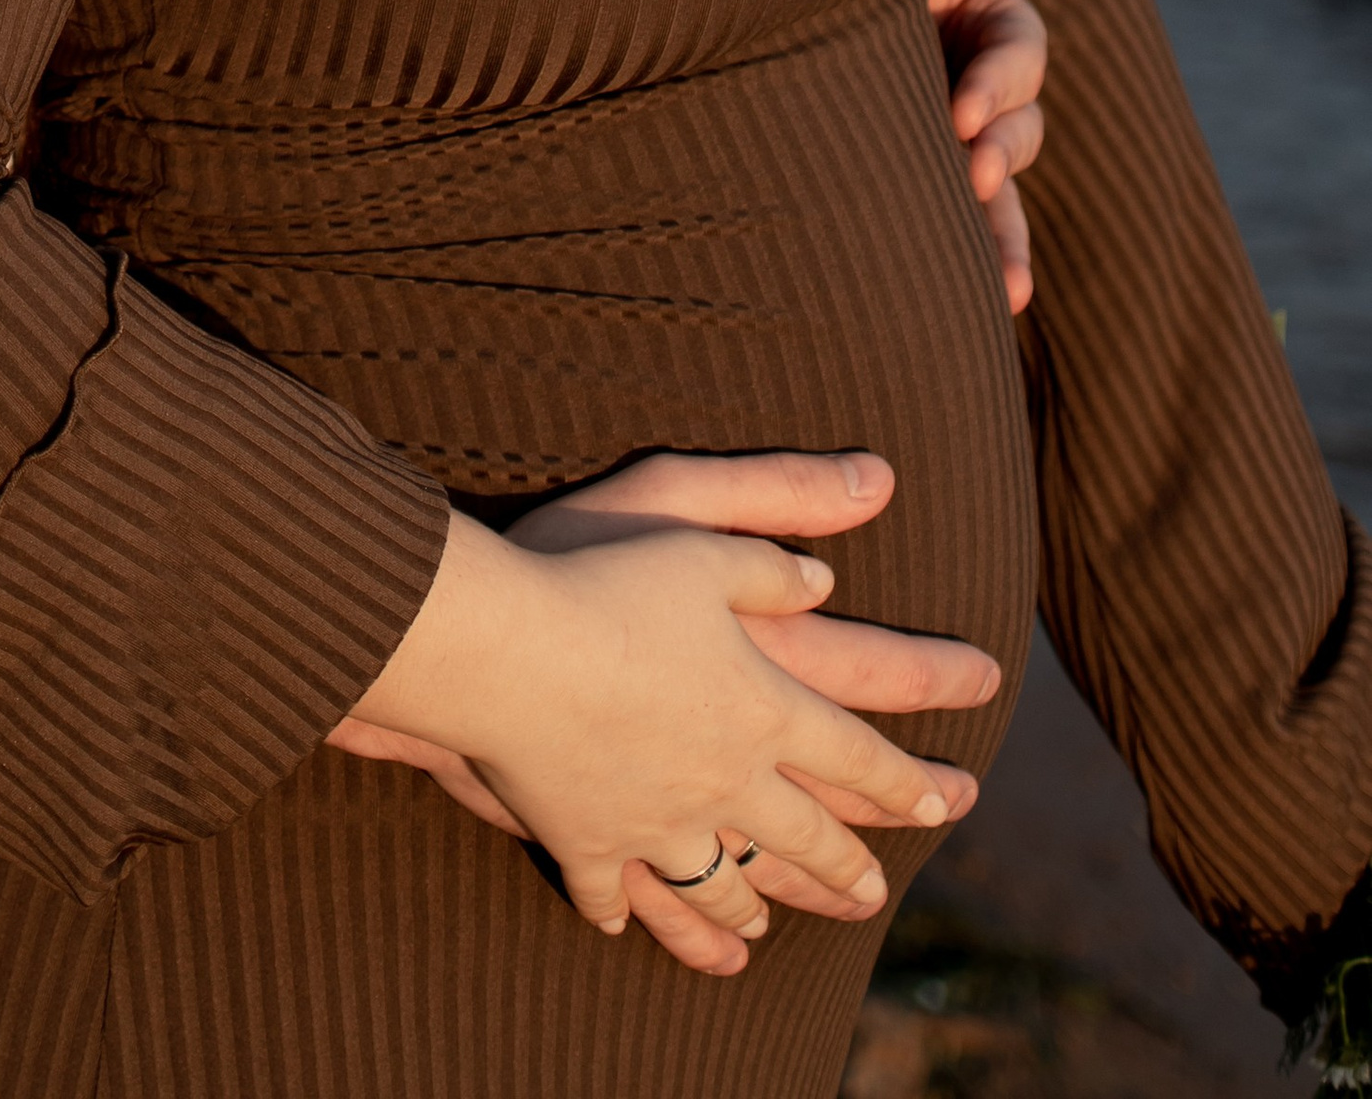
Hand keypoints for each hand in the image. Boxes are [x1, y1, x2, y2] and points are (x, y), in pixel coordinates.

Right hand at [338, 447, 998, 980]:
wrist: (505, 650)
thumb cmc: (601, 571)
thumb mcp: (694, 523)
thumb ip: (768, 539)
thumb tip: (832, 574)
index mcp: (765, 704)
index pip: (857, 755)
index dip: (907, 780)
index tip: (947, 803)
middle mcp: (727, 779)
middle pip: (806, 837)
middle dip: (846, 868)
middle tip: (873, 893)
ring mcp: (659, 822)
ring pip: (724, 882)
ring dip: (754, 907)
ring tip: (768, 927)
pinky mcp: (590, 843)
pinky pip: (623, 895)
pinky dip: (634, 916)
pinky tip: (636, 932)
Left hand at [920, 0, 1045, 311]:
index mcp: (977, 9)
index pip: (1014, 51)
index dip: (999, 85)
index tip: (961, 116)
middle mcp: (966, 70)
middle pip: (1016, 128)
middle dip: (1004, 160)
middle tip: (977, 177)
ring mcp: (934, 120)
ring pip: (991, 186)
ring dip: (999, 233)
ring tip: (1000, 289)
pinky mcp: (896, 158)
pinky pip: (942, 214)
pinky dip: (962, 255)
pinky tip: (979, 309)